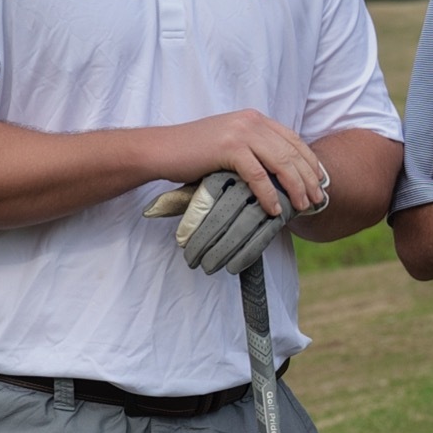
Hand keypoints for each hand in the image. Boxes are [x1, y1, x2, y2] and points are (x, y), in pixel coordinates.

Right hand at [153, 110, 331, 226]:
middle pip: (292, 152)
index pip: (293, 140)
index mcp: (255, 119)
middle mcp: (251, 121)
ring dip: (296, 187)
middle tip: (317, 200)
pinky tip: (274, 209)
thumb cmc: (194, 153)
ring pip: (281, 162)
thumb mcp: (231, 145)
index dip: (311, 162)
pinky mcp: (228, 148)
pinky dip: (268, 194)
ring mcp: (240, 133)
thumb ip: (255, 151)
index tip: (321, 183)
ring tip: (303, 207)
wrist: (161, 150)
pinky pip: (258, 175)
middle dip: (309, 178)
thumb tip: (281, 176)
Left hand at [163, 168, 290, 274]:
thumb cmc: (234, 181)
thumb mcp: (209, 181)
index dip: (194, 222)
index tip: (182, 243)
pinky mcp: (283, 210)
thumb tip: (149, 211)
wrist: (278, 173)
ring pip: (243, 226)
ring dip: (224, 251)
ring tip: (207, 268)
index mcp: (227, 163)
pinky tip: (232, 268)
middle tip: (191, 262)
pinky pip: (264, 236)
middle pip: (223, 214)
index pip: (206, 196)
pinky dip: (247, 254)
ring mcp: (269, 193)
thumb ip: (183, 196)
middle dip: (206, 242)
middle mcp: (248, 176)